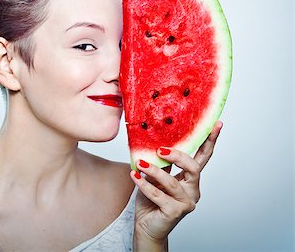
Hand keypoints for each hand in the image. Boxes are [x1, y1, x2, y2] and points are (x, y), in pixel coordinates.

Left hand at [130, 121, 222, 249]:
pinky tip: (135, 177)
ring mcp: (186, 203)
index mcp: (191, 179)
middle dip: (178, 156)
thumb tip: (156, 142)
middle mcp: (192, 190)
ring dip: (154, 171)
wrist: (146, 226)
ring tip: (140, 163)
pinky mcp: (174, 212)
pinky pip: (158, 195)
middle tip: (160, 149)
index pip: (203, 157)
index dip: (210, 141)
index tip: (216, 125)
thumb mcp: (156, 176)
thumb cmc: (152, 200)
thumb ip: (161, 163)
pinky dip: (144, 185)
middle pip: (193, 168)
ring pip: (171, 182)